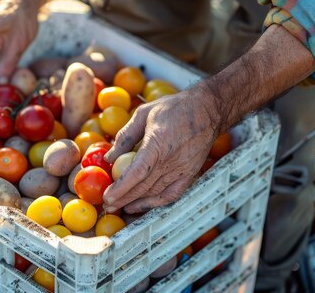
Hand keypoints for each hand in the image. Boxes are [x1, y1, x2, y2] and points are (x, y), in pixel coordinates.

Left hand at [102, 87, 217, 213]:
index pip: (137, 173)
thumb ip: (125, 136)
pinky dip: (157, 202)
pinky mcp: (190, 173)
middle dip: (123, 199)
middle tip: (108, 205)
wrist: (207, 110)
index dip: (121, 188)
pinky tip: (143, 205)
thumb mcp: (144, 113)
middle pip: (143, 187)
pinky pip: (172, 194)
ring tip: (121, 206)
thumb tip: (109, 157)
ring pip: (156, 193)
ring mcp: (182, 169)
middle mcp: (170, 160)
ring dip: (136, 202)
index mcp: (157, 144)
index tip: (108, 197)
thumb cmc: (174, 108)